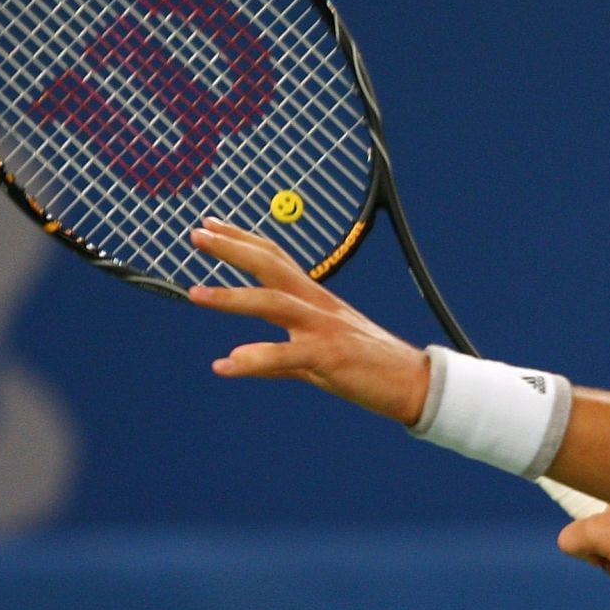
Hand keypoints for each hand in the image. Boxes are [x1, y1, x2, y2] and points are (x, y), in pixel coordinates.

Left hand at [186, 218, 430, 423]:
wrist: (414, 384)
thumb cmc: (369, 369)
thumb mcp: (318, 358)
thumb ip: (278, 357)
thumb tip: (238, 360)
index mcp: (317, 300)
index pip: (275, 258)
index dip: (243, 239)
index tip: (211, 224)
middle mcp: (318, 306)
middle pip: (271, 267)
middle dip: (232, 249)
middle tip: (196, 234)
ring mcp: (324, 329)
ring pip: (273, 303)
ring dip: (233, 297)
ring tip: (195, 294)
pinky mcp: (329, 357)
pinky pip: (286, 356)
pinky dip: (254, 359)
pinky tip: (224, 365)